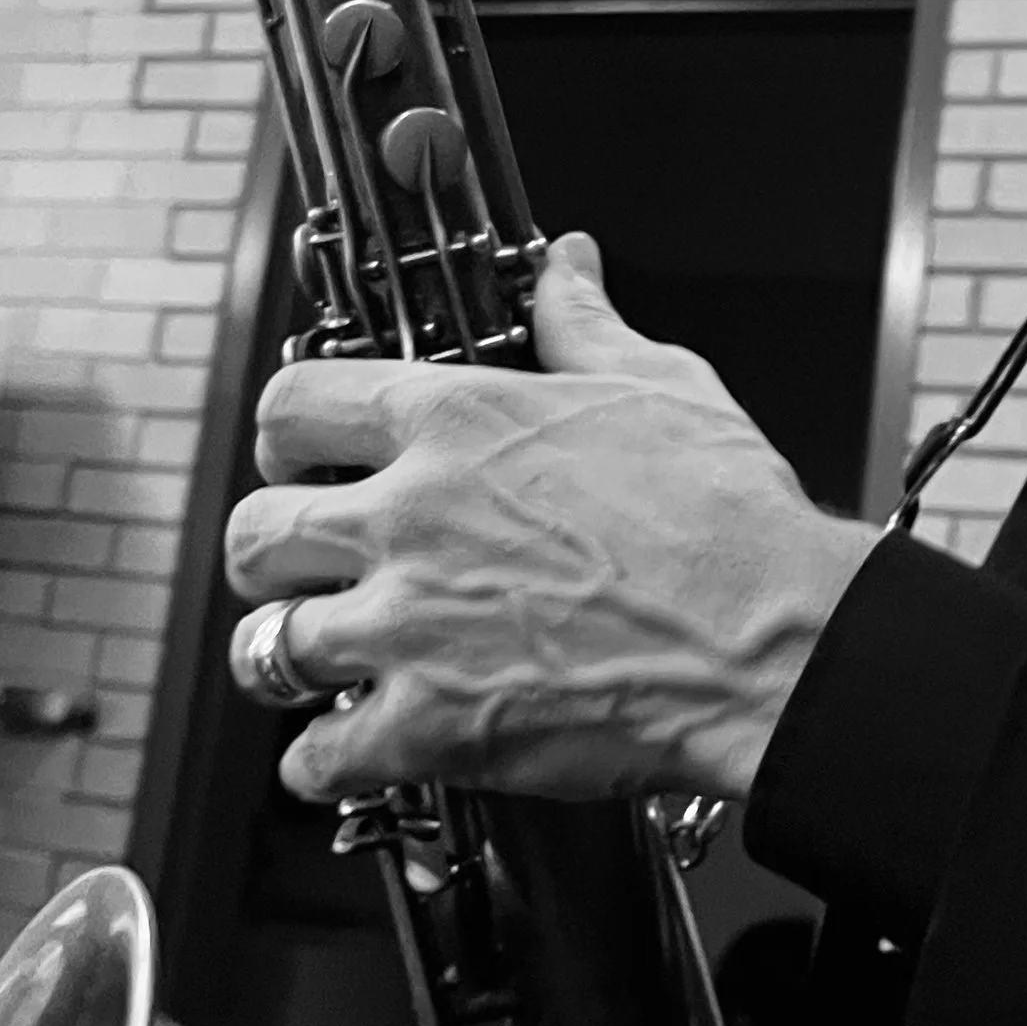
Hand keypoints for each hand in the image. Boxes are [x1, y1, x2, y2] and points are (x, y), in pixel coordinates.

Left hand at [223, 233, 877, 805]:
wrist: (772, 638)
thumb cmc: (727, 517)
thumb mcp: (658, 384)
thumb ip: (583, 322)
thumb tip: (566, 265)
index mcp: (455, 421)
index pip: (294, 405)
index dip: (282, 435)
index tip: (296, 456)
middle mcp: (411, 517)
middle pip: (254, 532)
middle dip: (267, 554)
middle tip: (300, 567)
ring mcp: (410, 626)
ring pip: (264, 644)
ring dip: (282, 656)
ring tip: (314, 660)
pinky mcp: (432, 725)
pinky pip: (318, 756)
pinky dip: (323, 760)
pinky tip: (348, 749)